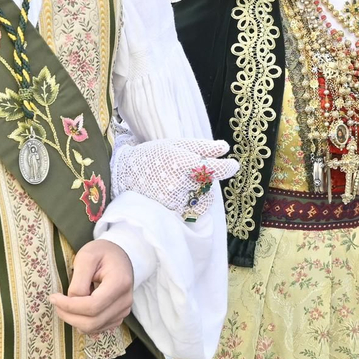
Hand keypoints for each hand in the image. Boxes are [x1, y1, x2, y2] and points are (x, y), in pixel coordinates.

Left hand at [51, 239, 134, 334]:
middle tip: (56, 303)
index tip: (54, 297)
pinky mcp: (118, 317)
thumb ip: (79, 281)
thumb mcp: (87, 257)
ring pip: (94, 328)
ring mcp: (123, 311)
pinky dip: (82, 322)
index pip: (93, 306)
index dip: (70, 306)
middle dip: (69, 316)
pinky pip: (97, 328)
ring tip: (64, 305)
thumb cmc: (102, 253)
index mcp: (119, 283)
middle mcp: (125, 301)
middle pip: (92, 321)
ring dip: (74, 320)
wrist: (119, 256)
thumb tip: (72, 301)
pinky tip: (77, 308)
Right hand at [109, 137, 237, 216]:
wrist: (126, 176)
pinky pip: (195, 211)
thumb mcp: (175, 144)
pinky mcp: (173, 213)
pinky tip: (182, 195)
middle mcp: (181, 184)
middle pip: (209, 184)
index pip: (213, 168)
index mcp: (182, 163)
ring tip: (184, 183)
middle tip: (193, 171)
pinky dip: (194, 203)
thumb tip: (225, 148)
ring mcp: (177, 201)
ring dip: (201, 191)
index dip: (226, 167)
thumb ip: (202, 147)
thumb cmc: (153, 156)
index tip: (232, 165)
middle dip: (207, 177)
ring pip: (204, 199)